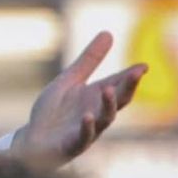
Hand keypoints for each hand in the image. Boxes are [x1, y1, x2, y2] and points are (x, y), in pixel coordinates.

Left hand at [12, 31, 147, 163]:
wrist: (33, 139)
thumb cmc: (53, 111)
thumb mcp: (70, 80)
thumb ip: (89, 60)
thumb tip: (108, 33)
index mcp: (96, 97)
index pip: (118, 84)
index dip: (131, 76)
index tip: (144, 66)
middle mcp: (96, 113)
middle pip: (118, 101)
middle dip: (128, 87)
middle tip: (137, 73)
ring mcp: (86, 130)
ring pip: (104, 120)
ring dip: (108, 106)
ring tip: (108, 89)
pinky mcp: (71, 145)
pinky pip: (83, 138)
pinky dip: (87, 128)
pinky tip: (87, 116)